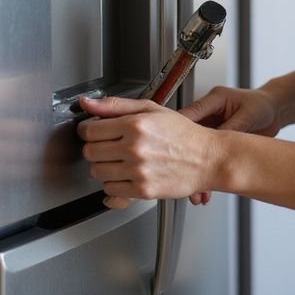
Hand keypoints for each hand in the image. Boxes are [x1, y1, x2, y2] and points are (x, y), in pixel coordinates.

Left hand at [77, 95, 221, 210]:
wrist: (208, 158)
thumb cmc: (183, 134)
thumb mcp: (152, 109)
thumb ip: (115, 105)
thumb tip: (86, 103)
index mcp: (135, 124)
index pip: (89, 130)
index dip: (89, 130)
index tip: (96, 131)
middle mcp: (134, 148)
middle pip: (90, 152)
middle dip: (97, 148)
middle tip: (112, 145)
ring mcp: (138, 171)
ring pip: (97, 172)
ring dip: (105, 167)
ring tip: (123, 160)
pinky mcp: (142, 190)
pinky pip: (110, 191)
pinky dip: (115, 184)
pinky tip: (128, 174)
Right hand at [180, 86, 281, 204]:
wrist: (276, 111)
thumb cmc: (264, 106)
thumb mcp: (248, 115)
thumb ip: (230, 129)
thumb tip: (216, 146)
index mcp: (214, 99)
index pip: (188, 116)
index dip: (178, 134)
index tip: (175, 151)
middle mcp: (210, 113)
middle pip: (189, 137)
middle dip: (186, 160)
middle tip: (187, 178)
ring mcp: (213, 127)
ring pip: (197, 151)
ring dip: (197, 171)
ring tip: (199, 191)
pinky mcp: (218, 141)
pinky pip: (208, 158)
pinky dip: (208, 174)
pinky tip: (208, 188)